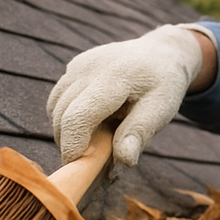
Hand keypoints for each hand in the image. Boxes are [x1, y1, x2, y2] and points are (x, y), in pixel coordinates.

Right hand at [46, 25, 205, 164]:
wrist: (160, 53)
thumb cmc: (163, 85)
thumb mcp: (162, 108)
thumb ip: (140, 132)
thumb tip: (124, 161)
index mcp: (115, 77)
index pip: (79, 116)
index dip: (72, 145)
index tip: (78, 166)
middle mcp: (90, 67)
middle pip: (62, 114)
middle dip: (69, 142)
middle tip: (90, 160)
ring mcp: (79, 64)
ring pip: (55, 107)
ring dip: (65, 131)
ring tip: (91, 141)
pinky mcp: (74, 65)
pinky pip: (58, 98)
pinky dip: (66, 116)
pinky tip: (89, 122)